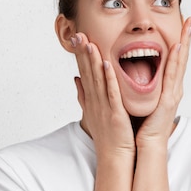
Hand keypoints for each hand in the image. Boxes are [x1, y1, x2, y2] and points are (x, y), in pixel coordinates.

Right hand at [71, 32, 135, 159]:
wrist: (115, 157)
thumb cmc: (108, 136)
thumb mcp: (93, 112)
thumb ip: (84, 95)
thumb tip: (76, 79)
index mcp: (91, 99)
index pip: (84, 72)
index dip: (79, 55)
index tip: (76, 38)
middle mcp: (95, 101)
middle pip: (87, 73)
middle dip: (82, 53)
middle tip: (77, 33)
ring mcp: (103, 107)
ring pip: (97, 79)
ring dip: (92, 61)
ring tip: (88, 43)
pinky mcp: (114, 113)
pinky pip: (111, 92)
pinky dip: (109, 78)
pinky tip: (107, 64)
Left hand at [135, 16, 190, 149]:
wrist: (146, 146)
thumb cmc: (143, 125)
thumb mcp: (144, 99)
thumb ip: (141, 85)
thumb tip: (134, 72)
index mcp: (168, 87)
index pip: (175, 60)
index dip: (180, 41)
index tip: (183, 24)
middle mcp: (174, 88)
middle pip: (182, 58)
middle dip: (187, 37)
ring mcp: (172, 94)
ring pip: (178, 64)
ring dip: (182, 44)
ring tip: (185, 27)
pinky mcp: (166, 101)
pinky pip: (168, 77)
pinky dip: (172, 61)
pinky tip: (173, 47)